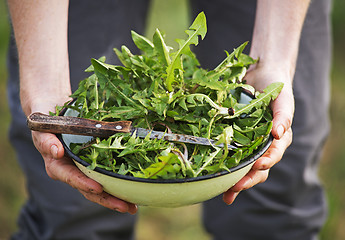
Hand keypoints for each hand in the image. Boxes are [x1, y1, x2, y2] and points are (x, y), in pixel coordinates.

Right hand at [28, 99, 137, 213]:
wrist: (52, 114)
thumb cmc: (46, 122)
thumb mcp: (42, 128)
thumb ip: (46, 140)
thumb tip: (56, 152)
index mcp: (58, 167)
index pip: (72, 177)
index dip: (84, 184)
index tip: (98, 188)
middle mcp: (72, 172)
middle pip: (90, 190)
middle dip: (107, 199)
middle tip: (125, 207)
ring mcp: (84, 170)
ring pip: (100, 188)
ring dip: (116, 198)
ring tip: (133, 206)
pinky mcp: (95, 165)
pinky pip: (107, 176)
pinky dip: (120, 185)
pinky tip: (133, 191)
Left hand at [222, 64, 293, 203]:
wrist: (261, 73)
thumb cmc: (275, 85)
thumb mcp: (282, 97)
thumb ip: (283, 114)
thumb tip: (279, 134)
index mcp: (278, 138)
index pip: (273, 155)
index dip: (266, 163)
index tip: (257, 166)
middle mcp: (264, 144)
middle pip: (258, 168)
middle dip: (247, 180)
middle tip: (233, 190)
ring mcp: (249, 142)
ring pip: (243, 166)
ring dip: (235, 182)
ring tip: (225, 194)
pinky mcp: (235, 138)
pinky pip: (230, 154)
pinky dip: (224, 166)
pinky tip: (214, 177)